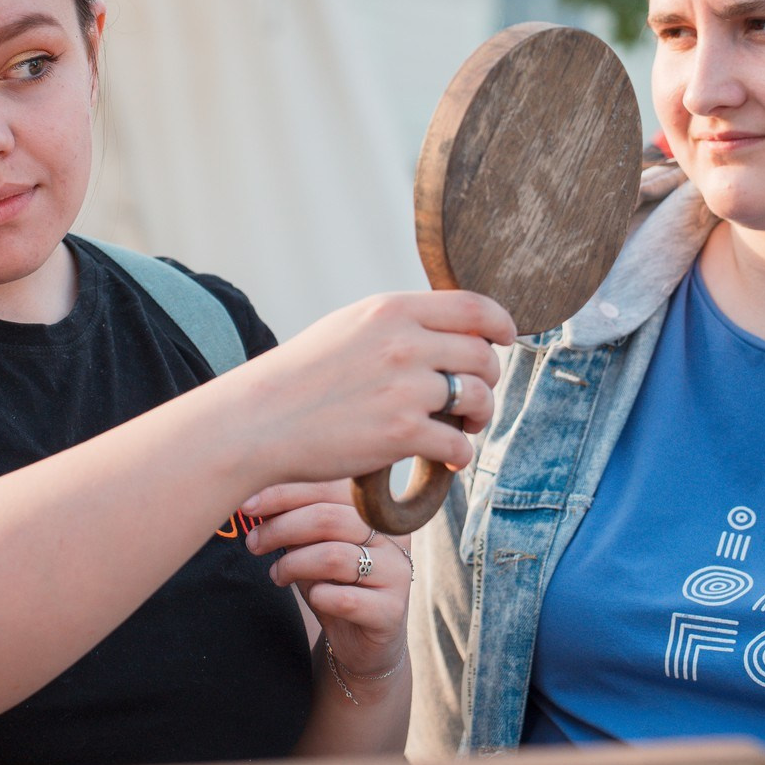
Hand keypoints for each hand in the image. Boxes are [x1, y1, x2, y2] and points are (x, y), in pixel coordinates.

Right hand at [236, 292, 514, 483]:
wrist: (258, 421)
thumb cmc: (299, 378)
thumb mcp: (347, 327)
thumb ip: (395, 324)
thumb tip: (443, 329)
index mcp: (391, 311)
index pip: (472, 307)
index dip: (500, 323)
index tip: (506, 338)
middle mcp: (404, 343)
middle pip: (482, 355)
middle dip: (487, 378)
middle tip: (474, 398)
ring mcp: (405, 388)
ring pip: (478, 398)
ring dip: (480, 416)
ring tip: (464, 427)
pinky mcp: (402, 433)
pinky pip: (457, 442)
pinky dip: (459, 453)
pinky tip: (447, 457)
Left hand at [244, 479, 409, 680]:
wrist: (363, 641)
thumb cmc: (335, 583)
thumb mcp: (312, 546)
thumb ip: (294, 519)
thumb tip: (255, 496)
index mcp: (378, 511)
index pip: (331, 486)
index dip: (286, 493)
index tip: (248, 506)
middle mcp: (395, 537)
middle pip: (329, 518)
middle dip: (281, 528)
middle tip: (254, 543)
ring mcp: (398, 574)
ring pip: (333, 556)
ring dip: (292, 564)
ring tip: (277, 575)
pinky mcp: (391, 612)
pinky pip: (344, 598)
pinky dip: (318, 596)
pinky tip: (313, 597)